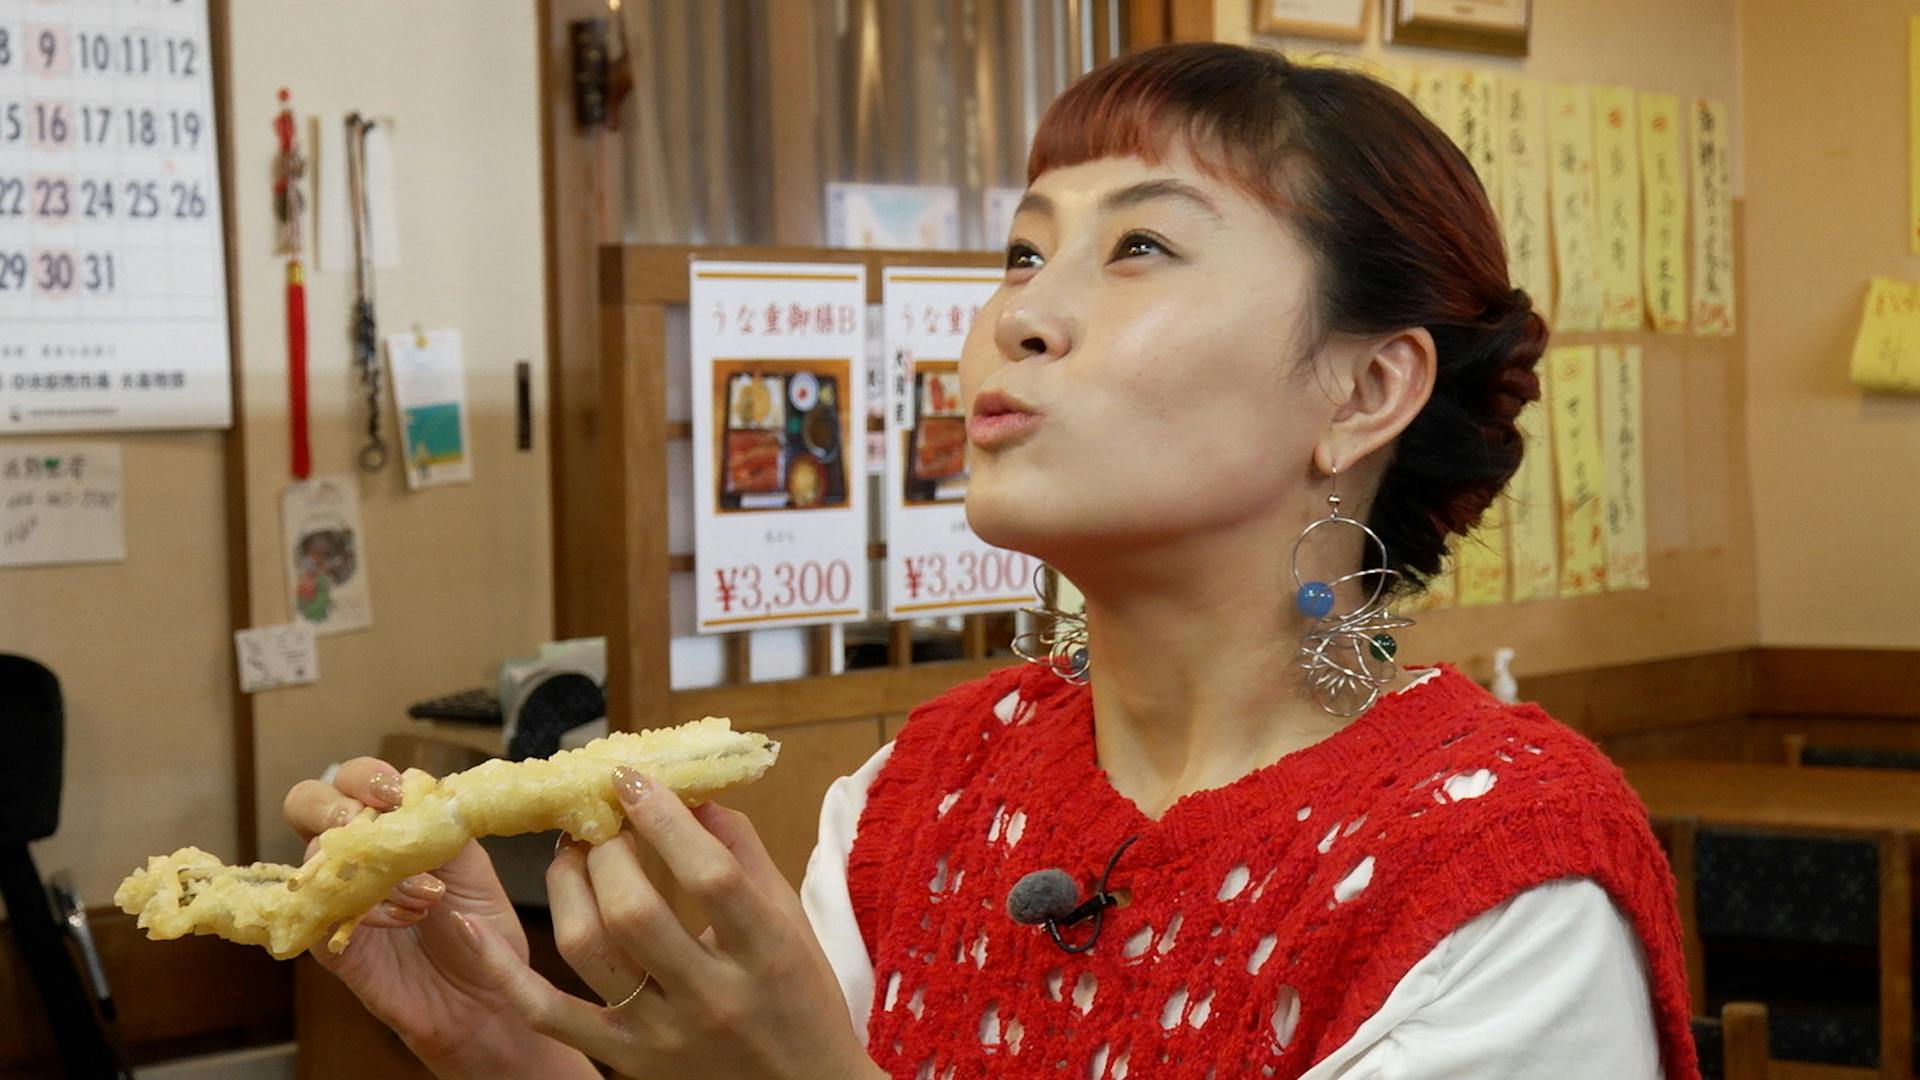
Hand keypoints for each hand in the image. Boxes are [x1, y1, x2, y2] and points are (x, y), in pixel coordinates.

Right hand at [282, 758, 595, 1078]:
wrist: (486, 995)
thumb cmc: (480, 925)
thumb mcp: (472, 862)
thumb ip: (440, 822)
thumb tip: (415, 790)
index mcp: (389, 825)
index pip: (355, 778)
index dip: (367, 775)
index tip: (398, 792)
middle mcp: (355, 855)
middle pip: (306, 803)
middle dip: (337, 805)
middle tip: (375, 822)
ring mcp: (338, 898)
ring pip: (313, 859)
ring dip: (372, 867)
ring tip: (427, 894)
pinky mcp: (332, 945)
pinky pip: (320, 917)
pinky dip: (367, 912)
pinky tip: (407, 921)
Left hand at [457, 766, 882, 1079]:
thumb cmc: (802, 999)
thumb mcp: (791, 922)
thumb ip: (744, 854)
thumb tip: (691, 792)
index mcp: (768, 955)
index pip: (710, 876)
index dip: (666, 820)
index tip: (634, 779)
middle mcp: (712, 998)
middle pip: (635, 911)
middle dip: (607, 850)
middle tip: (602, 822)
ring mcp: (662, 1036)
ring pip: (588, 949)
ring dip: (567, 885)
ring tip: (572, 854)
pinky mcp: (624, 1061)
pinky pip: (549, 1014)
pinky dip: (504, 971)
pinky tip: (474, 929)